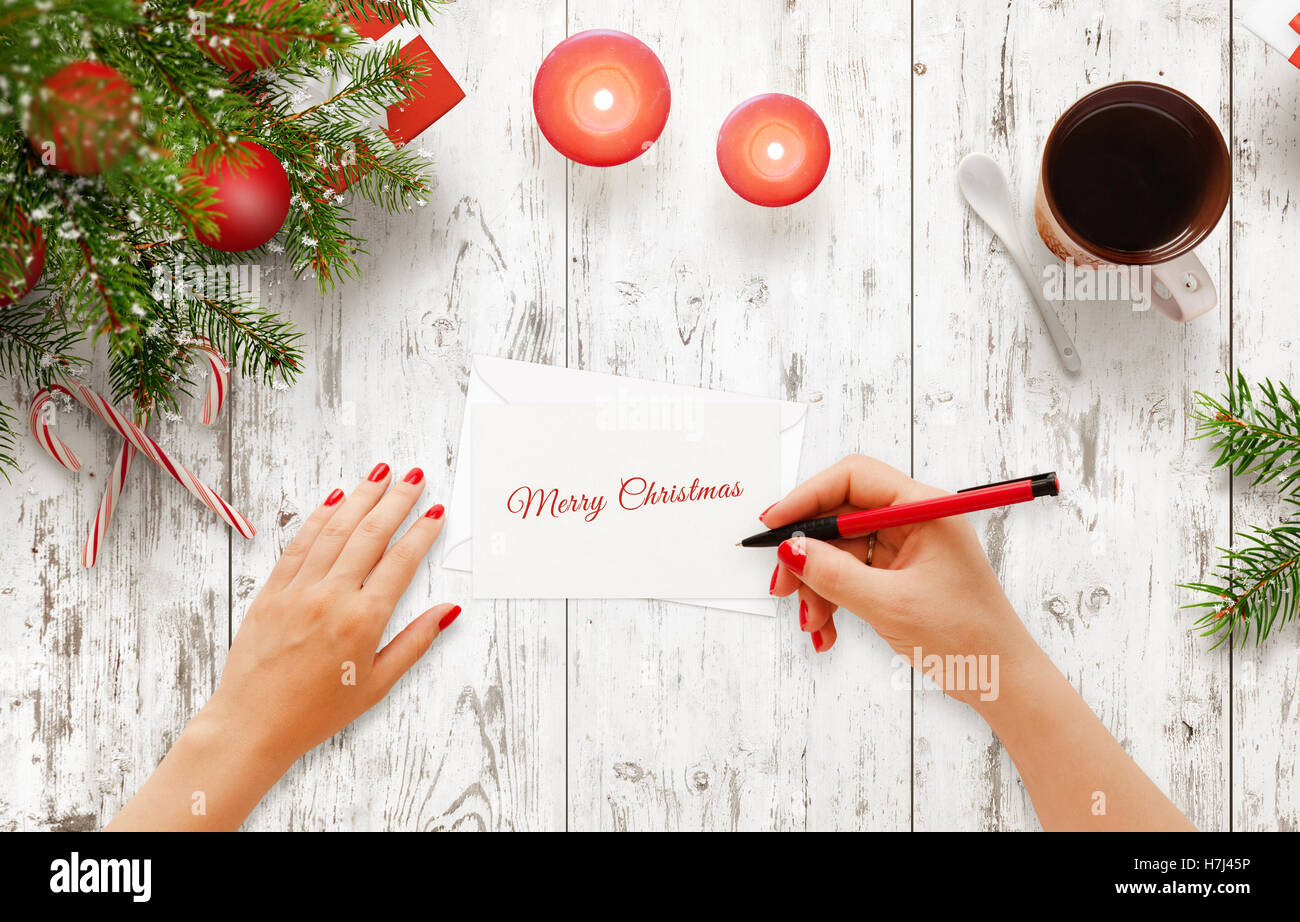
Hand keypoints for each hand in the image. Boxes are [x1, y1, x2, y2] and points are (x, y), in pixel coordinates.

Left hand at [108, 462, 456, 829]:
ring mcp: (298, 590)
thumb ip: (415, 642)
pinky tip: (335, 499)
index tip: (435, 513)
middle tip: (414, 477)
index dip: (421, 532)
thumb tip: (448, 611)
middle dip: (396, 501)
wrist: (252, 724)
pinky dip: (319, 518)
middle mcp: (330, 598)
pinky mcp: (271, 591)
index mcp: (362, 621)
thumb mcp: (377, 684)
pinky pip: (299, 544)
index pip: (401, 562)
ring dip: (361, 498)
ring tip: (380, 475)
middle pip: (371, 534)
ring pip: (335, 530)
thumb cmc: (315, 713)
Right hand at [765, 455, 1040, 705]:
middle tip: (783, 585)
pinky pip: (851, 575)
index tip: (775, 524)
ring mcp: (907, 547)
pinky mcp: (900, 573)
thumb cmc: (967, 638)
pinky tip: (828, 630)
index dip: (807, 496)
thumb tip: (791, 549)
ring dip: (818, 586)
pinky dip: (834, 599)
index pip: (853, 479)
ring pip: (840, 551)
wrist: (1001, 680)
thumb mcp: (890, 605)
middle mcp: (915, 520)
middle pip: (839, 516)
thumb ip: (835, 574)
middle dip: (808, 554)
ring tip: (814, 624)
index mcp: (924, 509)